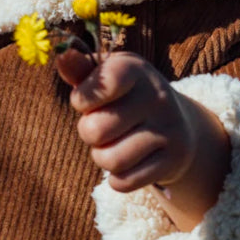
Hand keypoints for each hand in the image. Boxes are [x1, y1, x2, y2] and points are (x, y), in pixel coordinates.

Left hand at [57, 49, 230, 230]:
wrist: (177, 125)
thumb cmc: (125, 98)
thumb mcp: (107, 78)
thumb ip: (81, 70)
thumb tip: (62, 56)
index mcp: (136, 70)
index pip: (104, 84)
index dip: (82, 99)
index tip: (85, 102)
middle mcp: (157, 96)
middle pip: (96, 130)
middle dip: (88, 134)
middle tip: (101, 127)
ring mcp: (169, 129)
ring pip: (110, 160)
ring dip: (102, 157)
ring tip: (113, 145)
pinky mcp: (174, 161)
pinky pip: (124, 182)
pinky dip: (117, 178)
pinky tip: (129, 163)